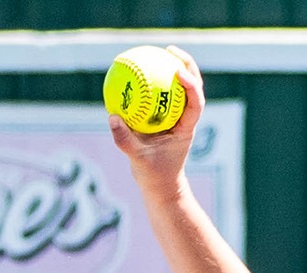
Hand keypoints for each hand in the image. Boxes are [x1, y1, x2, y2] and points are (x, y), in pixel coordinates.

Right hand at [108, 46, 204, 195]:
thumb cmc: (153, 175)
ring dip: (171, 69)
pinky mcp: (165, 119)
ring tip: (158, 52)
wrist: (160, 186)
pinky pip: (159, 97)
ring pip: (179, 89)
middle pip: (192, 88)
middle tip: (170, 51)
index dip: (191, 86)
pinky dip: (152, 84)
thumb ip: (125, 140)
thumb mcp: (138, 160)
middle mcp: (184, 119)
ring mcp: (176, 118)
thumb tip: (112, 117)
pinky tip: (137, 72)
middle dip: (186, 66)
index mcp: (186, 129)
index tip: (178, 72)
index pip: (195, 104)